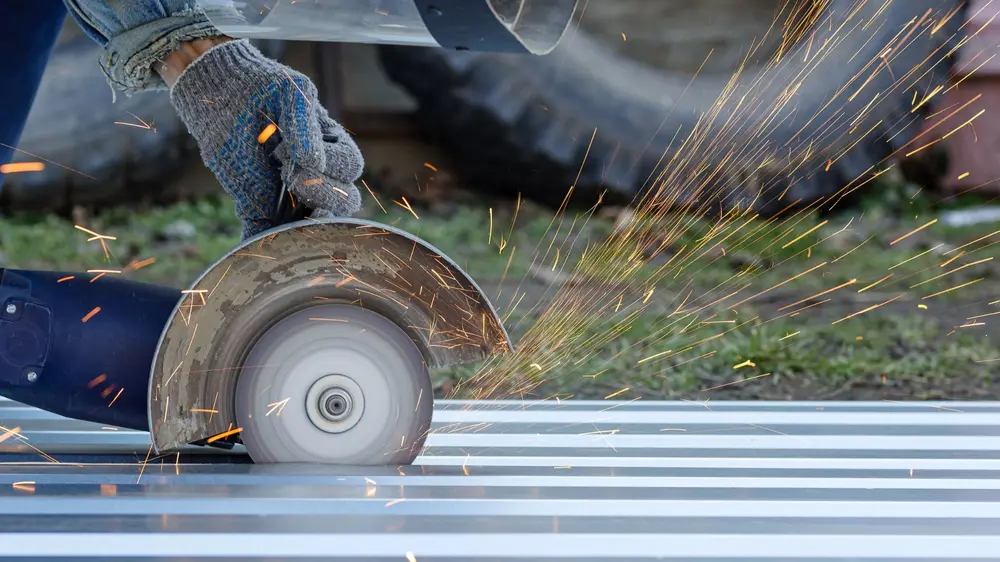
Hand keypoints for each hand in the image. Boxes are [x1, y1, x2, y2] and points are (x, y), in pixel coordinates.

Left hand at [167, 39, 362, 238]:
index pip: (352, 167)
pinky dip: (267, 239)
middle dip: (321, 192)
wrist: (214, 90)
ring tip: (278, 191)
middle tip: (288, 176)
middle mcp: (318, 171)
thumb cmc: (256, 86)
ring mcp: (292, 193)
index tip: (289, 152)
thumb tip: (314, 164)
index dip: (328, 165)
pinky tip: (259, 236)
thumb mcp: (286, 95)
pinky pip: (272, 232)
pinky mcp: (262, 208)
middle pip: (347, 200)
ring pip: (320, 221)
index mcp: (330, 144)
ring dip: (303, 215)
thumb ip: (303, 126)